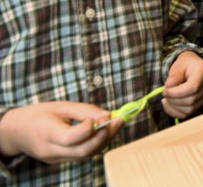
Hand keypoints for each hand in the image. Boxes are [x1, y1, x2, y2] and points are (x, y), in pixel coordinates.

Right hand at [0, 101, 120, 163]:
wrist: (17, 131)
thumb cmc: (39, 114)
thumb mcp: (60, 106)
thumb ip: (84, 111)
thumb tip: (108, 116)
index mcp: (46, 133)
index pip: (71, 137)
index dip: (91, 128)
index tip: (104, 115)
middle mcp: (50, 151)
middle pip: (83, 151)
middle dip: (106, 136)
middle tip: (120, 120)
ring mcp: (55, 159)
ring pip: (86, 155)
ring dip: (105, 140)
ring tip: (116, 124)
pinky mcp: (60, 161)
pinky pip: (82, 155)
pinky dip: (96, 144)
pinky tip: (104, 131)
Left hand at [162, 51, 202, 118]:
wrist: (196, 66)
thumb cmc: (186, 64)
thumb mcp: (179, 64)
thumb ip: (174, 76)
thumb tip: (169, 88)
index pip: (193, 87)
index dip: (177, 93)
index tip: (165, 91)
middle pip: (191, 100)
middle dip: (173, 100)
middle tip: (165, 93)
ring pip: (190, 109)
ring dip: (174, 107)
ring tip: (167, 98)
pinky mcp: (202, 103)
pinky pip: (188, 114)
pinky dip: (176, 112)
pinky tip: (170, 105)